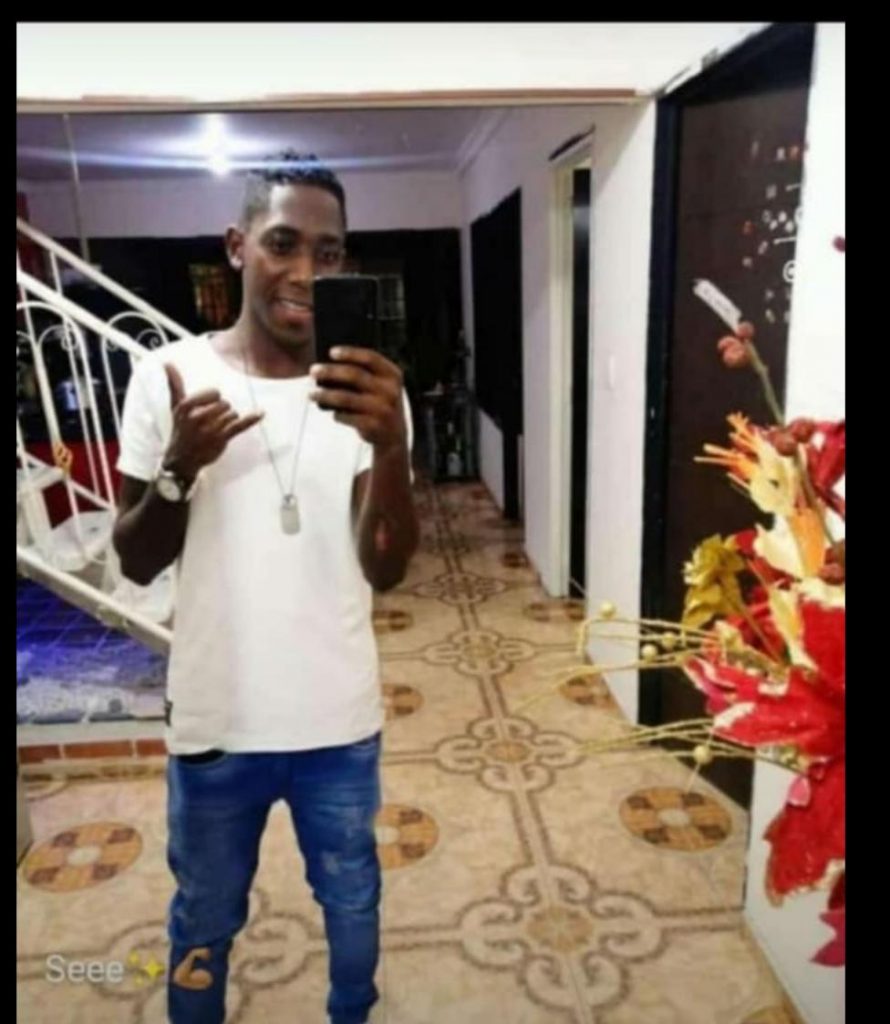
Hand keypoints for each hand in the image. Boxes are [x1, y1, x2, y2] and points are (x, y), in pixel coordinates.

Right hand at [162, 364, 262, 479]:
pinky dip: (251, 419)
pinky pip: (239, 425)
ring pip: (233, 414)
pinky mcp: (221, 440)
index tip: (207, 406)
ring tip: (216, 429)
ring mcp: (209, 430)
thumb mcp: (176, 406)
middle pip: (225, 404)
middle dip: (222, 411)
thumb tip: (167, 363)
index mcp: (185, 407)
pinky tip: (261, 413)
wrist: (181, 459)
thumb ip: (175, 384)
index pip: (214, 393)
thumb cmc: (181, 429)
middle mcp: (196, 418)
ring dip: (229, 420)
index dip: (215, 398)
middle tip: (211, 421)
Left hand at [309, 347, 406, 452]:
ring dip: (324, 395)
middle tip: (313, 371)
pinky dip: (335, 413)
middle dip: (330, 371)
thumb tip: (328, 369)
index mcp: (392, 375)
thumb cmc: (379, 403)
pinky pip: (345, 416)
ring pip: (345, 397)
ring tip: (311, 393)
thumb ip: (363, 374)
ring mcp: (382, 409)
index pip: (370, 358)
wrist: (393, 435)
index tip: (331, 352)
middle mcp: (390, 391)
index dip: (350, 353)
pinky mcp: (372, 426)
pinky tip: (331, 411)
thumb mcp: (381, 385)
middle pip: (354, 375)